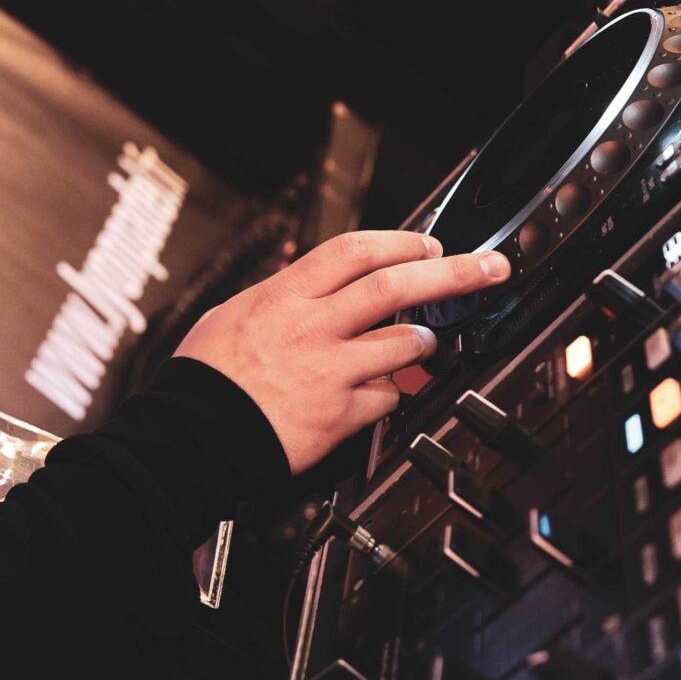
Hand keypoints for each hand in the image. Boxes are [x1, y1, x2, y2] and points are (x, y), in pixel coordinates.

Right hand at [173, 231, 509, 473]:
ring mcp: (329, 371)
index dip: (401, 243)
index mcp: (284, 296)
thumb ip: (286, 299)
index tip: (429, 244)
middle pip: (395, 286)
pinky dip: (389, 394)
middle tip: (489, 269)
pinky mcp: (339, 414)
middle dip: (454, 273)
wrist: (191, 437)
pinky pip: (386, 398)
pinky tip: (378, 392)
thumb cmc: (206, 378)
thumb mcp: (235, 314)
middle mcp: (311, 327)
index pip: (355, 252)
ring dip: (422, 341)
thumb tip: (325, 289)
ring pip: (405, 343)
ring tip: (423, 341)